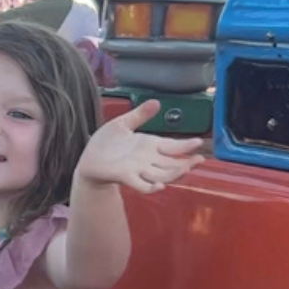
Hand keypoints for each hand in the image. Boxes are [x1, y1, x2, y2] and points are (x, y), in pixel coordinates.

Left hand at [75, 101, 203, 194]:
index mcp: (149, 145)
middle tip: (200, 159)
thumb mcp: (122, 124)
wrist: (88, 159)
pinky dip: (151, 187)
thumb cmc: (105, 143)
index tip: (199, 142)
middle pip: (172, 163)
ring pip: (163, 174)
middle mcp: (147, 159)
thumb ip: (139, 115)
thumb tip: (157, 102)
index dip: (186, 145)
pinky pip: (142, 186)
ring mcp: (138, 169)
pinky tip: (160, 185)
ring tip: (186, 168)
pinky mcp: (125, 177)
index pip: (173, 146)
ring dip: (175, 173)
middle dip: (187, 163)